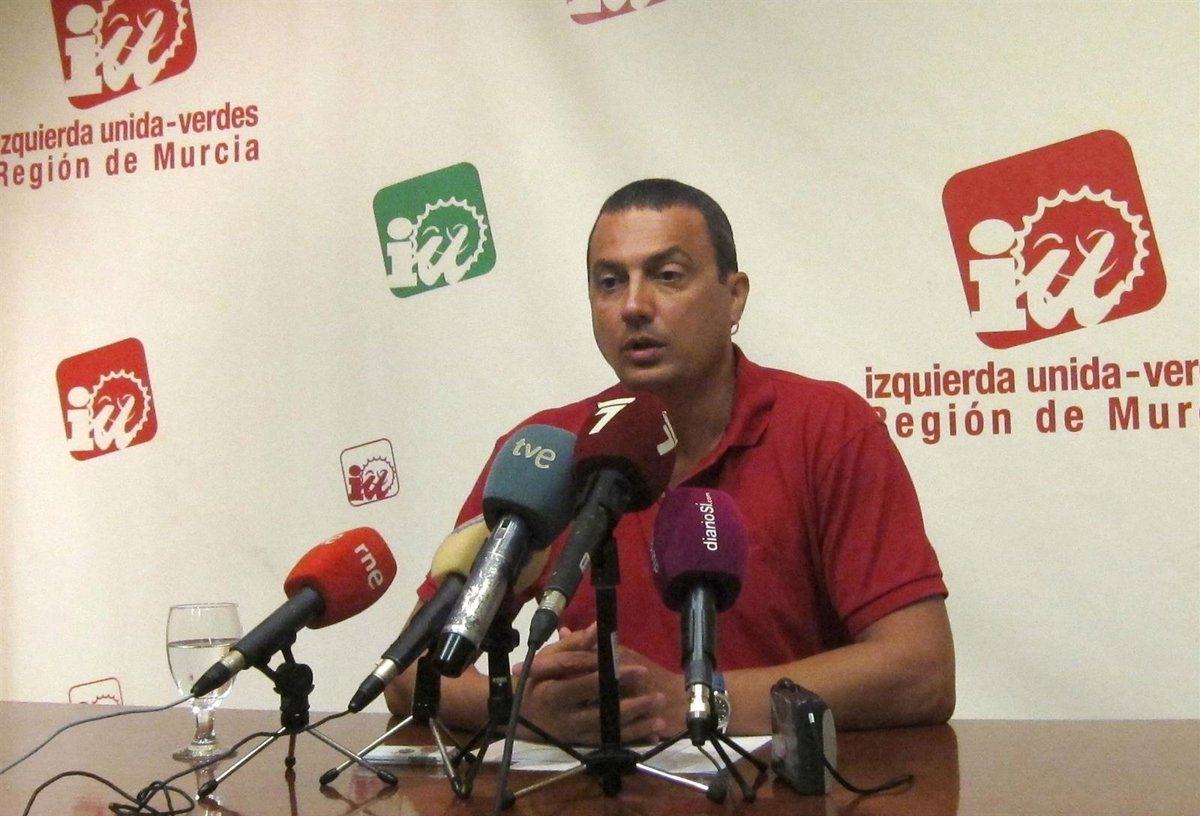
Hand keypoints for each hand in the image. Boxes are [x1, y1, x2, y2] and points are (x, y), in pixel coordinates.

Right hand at [513, 624, 673, 744]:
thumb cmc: (534, 681)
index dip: (610, 676)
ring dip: (635, 726)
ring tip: (659, 716)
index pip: (583, 682)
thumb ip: (575, 645)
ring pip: (607, 732)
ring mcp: (572, 734)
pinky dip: (630, 739)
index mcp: (552, 693)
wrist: (515, 714)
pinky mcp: (580, 744)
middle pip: (599, 712)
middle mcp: (563, 718)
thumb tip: (598, 627)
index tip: (637, 668)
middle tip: (656, 695)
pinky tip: (650, 734)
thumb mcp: (548, 659)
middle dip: (630, 705)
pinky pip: (608, 744)